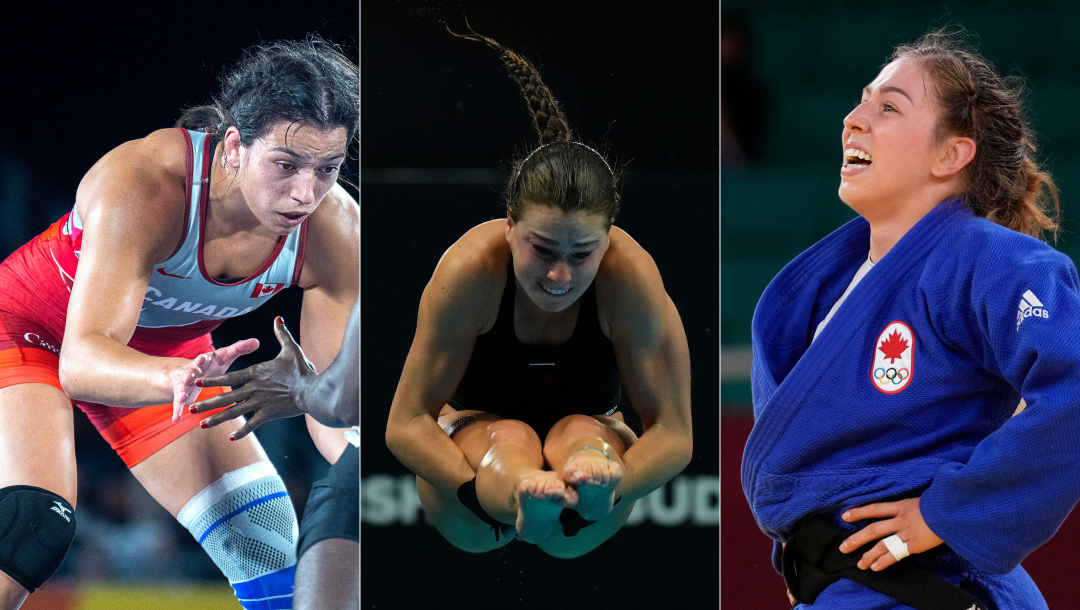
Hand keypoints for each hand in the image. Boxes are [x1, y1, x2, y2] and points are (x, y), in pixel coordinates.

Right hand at [170, 338, 259, 421]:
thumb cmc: (211, 364)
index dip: (204, 359)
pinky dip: (177, 410)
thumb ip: (239, 349)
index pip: (206, 358)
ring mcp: (185, 382)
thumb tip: (257, 341)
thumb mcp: (223, 357)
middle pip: (192, 370)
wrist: (184, 373)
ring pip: (183, 386)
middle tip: (190, 376)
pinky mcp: (181, 394)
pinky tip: (176, 419)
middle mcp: (193, 369)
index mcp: (205, 360)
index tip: (202, 359)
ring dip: (182, 391)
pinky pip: (177, 404)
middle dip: (190, 373)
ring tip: (182, 397)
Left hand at [190, 317, 316, 439]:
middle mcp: (253, 389)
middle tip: (191, 408)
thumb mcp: (291, 349)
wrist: (312, 391)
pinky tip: (231, 437)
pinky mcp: (268, 414)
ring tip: (201, 425)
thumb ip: (282, 334)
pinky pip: (251, 424)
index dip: (212, 380)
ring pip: (233, 412)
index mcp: (256, 373)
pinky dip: (241, 431)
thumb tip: (278, 318)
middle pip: (226, 397)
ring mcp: (259, 403)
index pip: (229, 377)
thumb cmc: (302, 370)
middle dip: (207, 403)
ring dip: (217, 419)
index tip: (197, 382)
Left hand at [839, 496, 942, 570]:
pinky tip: (875, 568)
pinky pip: (895, 555)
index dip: (859, 512)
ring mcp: (906, 532)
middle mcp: (900, 519)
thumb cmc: (943, 502)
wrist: (952, 509)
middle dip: (856, 539)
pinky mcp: (914, 544)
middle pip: (872, 529)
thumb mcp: (925, 499)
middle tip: (843, 547)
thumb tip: (915, 509)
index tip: (845, 515)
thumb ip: (916, 506)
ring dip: (868, 555)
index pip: (875, 508)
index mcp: (902, 505)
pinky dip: (884, 561)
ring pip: (881, 544)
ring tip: (859, 564)